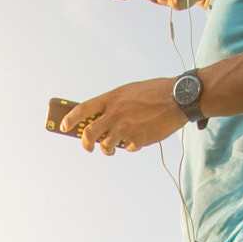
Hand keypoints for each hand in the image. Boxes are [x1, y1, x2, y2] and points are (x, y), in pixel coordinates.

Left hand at [59, 77, 187, 155]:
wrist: (178, 99)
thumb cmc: (156, 92)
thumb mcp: (130, 92)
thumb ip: (115, 104)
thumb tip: (103, 119)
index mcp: (112, 99)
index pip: (83, 110)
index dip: (70, 119)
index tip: (63, 126)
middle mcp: (115, 114)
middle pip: (89, 134)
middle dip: (86, 143)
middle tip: (88, 146)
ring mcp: (125, 128)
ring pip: (106, 146)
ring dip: (108, 149)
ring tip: (113, 147)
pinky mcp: (137, 140)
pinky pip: (128, 148)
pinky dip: (132, 145)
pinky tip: (140, 137)